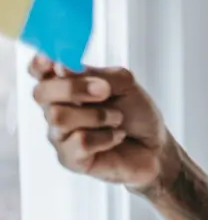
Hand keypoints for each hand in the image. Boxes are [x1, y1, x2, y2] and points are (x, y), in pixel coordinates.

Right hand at [29, 55, 170, 189]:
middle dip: (73, 88)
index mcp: (68, 86)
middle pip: (41, 93)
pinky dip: (107, 136)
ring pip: (59, 118)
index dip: (40, 63)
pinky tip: (116, 137)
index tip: (55, 60)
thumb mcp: (123, 83)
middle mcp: (58, 109)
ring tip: (117, 118)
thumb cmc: (137, 112)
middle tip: (105, 90)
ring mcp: (60, 135)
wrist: (156, 144)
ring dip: (98, 115)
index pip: (40, 71)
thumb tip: (61, 66)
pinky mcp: (70, 158)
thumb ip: (94, 74)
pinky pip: (80, 142)